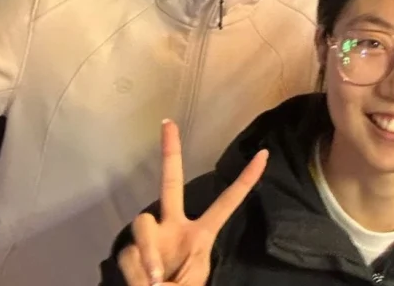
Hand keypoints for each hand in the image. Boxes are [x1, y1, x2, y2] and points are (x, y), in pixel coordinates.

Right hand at [116, 120, 266, 285]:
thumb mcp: (193, 280)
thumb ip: (175, 270)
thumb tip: (150, 270)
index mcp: (201, 233)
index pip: (227, 202)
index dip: (246, 180)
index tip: (265, 154)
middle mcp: (173, 226)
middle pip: (170, 184)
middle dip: (170, 153)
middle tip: (168, 123)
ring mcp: (151, 236)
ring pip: (141, 224)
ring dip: (147, 253)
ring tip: (156, 279)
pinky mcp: (129, 251)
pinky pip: (128, 253)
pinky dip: (136, 271)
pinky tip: (144, 283)